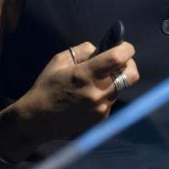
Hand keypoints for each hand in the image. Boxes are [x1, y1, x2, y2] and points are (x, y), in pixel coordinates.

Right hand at [13, 41, 139, 143]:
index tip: (125, 47)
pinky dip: (105, 96)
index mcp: (86, 75)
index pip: (118, 58)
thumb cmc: (46, 87)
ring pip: (121, 88)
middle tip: (120, 63)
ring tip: (96, 83)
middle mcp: (98, 93)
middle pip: (131, 75)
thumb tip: (102, 49)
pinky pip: (111, 102)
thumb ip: (83, 51)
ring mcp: (102, 109)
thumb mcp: (60, 61)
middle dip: (129, 65)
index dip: (127, 49)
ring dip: (115, 82)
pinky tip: (88, 99)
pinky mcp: (101, 120)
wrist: (36, 121)